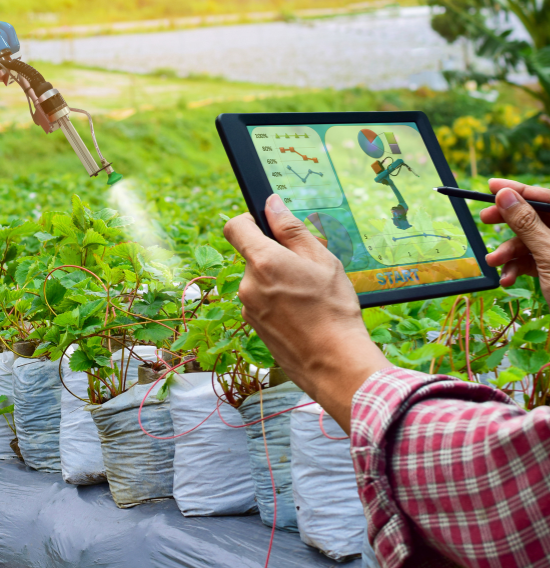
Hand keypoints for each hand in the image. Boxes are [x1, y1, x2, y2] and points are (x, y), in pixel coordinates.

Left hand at [223, 195, 388, 431]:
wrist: (333, 362)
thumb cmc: (333, 310)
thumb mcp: (321, 260)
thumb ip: (292, 230)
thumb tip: (272, 204)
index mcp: (263, 262)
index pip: (235, 227)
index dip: (249, 220)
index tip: (266, 225)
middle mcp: (248, 284)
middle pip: (252, 256)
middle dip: (275, 257)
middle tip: (306, 270)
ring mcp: (248, 308)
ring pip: (259, 281)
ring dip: (277, 281)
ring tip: (307, 296)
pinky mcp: (252, 326)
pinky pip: (261, 302)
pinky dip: (277, 302)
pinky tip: (301, 314)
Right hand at [482, 179, 549, 303]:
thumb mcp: (547, 252)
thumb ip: (526, 223)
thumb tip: (505, 196)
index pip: (545, 197)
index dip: (518, 191)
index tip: (492, 186)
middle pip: (535, 217)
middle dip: (508, 222)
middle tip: (484, 219)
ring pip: (529, 241)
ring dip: (508, 252)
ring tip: (493, 262)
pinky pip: (530, 260)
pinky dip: (516, 269)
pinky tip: (508, 279)